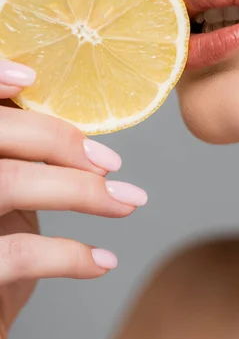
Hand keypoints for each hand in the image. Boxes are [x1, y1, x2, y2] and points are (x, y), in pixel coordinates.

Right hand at [0, 60, 147, 338]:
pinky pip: (16, 254)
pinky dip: (70, 254)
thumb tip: (72, 135)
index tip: (30, 77)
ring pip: (5, 184)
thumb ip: (20, 170)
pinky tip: (103, 262)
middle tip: (111, 163)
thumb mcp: (6, 216)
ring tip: (127, 202)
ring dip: (77, 190)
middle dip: (55, 139)